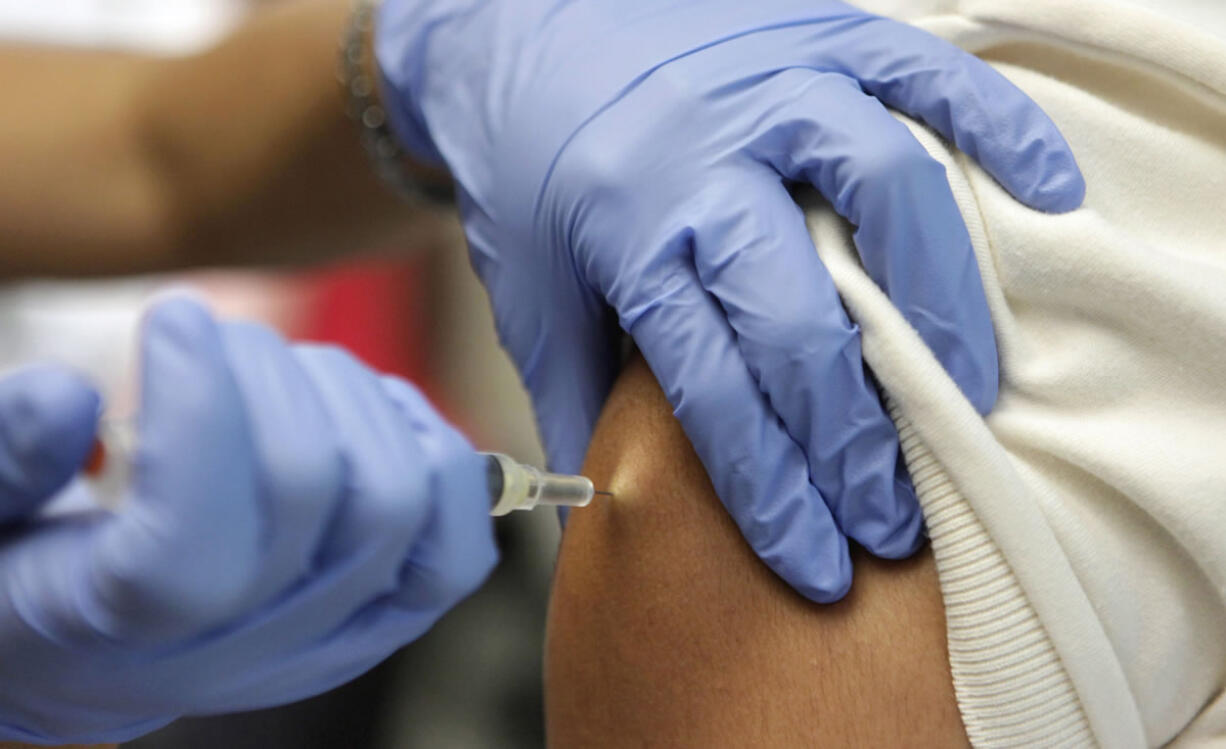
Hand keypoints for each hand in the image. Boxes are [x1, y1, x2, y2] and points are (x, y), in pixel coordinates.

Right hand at [0, 298, 495, 744]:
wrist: (83, 660)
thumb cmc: (21, 574)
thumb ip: (0, 460)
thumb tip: (66, 397)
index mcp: (121, 628)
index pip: (192, 538)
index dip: (197, 405)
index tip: (173, 316)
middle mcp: (243, 645)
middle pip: (312, 494)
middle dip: (269, 376)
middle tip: (217, 337)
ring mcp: (329, 636)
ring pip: (398, 501)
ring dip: (351, 398)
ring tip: (285, 373)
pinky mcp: (385, 619)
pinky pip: (457, 545)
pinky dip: (434, 455)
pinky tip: (370, 414)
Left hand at [376, 0, 1083, 600]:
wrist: (524, 25)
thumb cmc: (531, 168)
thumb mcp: (531, 286)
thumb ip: (575, 394)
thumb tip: (601, 513)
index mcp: (626, 228)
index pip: (712, 386)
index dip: (768, 487)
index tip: (814, 562)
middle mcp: (706, 155)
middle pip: (801, 316)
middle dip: (853, 437)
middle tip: (890, 516)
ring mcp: (774, 84)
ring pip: (884, 194)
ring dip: (939, 305)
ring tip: (965, 393)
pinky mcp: (824, 29)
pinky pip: (931, 74)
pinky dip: (1000, 129)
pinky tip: (1046, 198)